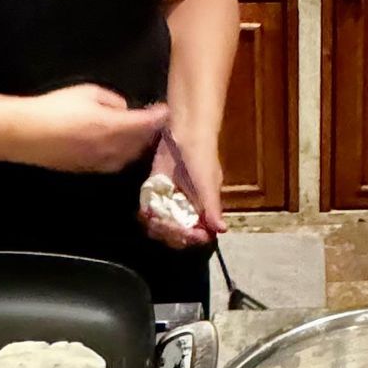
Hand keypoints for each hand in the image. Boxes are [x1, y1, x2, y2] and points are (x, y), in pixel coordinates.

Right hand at [13, 86, 166, 174]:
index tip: (165, 110)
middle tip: (154, 120)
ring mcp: (99, 162)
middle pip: (140, 142)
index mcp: (113, 126)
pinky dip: (124, 155)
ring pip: (129, 156)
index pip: (145, 124)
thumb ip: (112, 100)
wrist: (26, 134)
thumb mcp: (87, 92)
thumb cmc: (55, 107)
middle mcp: (111, 148)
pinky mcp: (87, 169)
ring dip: (139, 145)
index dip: (158, 117)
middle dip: (150, 131)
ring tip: (141, 134)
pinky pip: (115, 164)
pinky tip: (121, 149)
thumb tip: (123, 109)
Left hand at [144, 123, 225, 248]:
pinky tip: (145, 212)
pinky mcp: (157, 187)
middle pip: (179, 231)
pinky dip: (147, 212)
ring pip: (164, 222)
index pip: (199, 233)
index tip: (186, 234)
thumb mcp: (209, 183)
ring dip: (157, 225)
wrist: (185, 130)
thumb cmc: (203, 157)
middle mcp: (188, 204)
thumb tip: (222, 230)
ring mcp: (172, 197)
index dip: (192, 237)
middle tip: (163, 224)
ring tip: (153, 219)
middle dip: (171, 232)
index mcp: (204, 206)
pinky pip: (151, 207)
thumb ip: (213, 207)